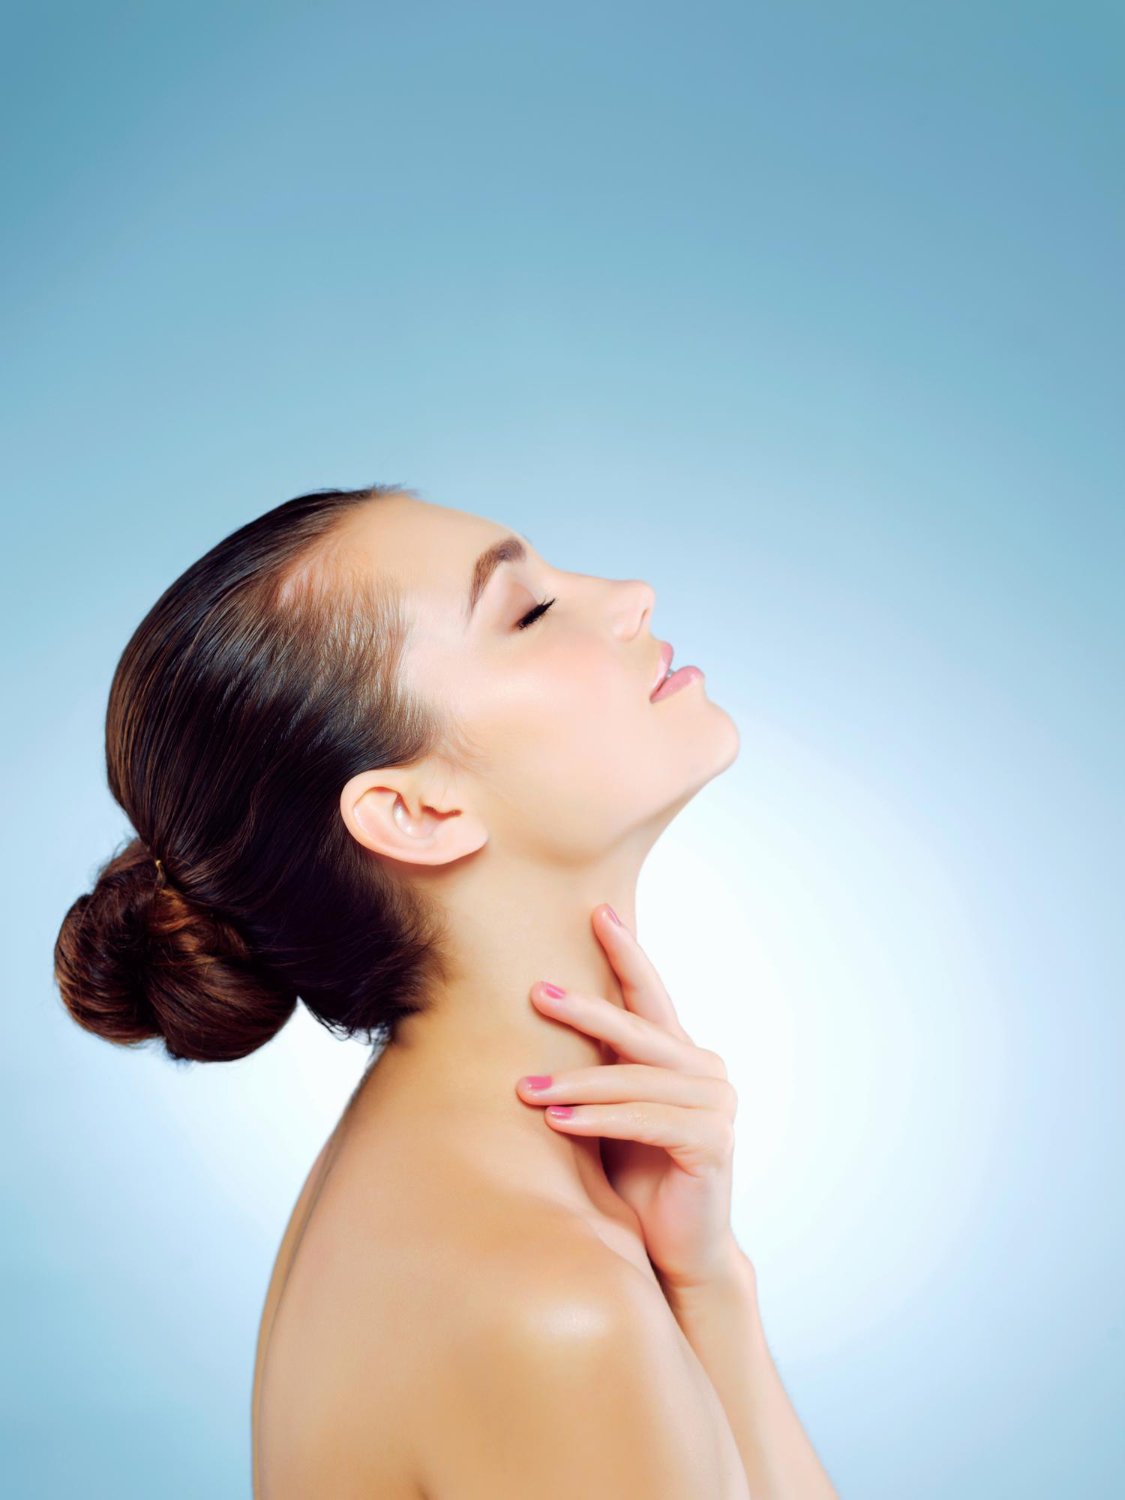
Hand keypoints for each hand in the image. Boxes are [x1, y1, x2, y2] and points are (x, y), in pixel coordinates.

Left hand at [516, 904, 746, 1294]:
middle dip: (586, 1010)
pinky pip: (647, 1120)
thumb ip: (597, 1070)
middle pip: (640, 1030)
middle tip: (537, 993)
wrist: (676, 1251)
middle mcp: (705, 1071)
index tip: (598, 912)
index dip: (626, 953)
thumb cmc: (636, 1177)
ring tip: (526, 1090)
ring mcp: (716, 1105)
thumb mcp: (609, 1112)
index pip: (650, 996)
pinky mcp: (713, 1142)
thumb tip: (535, 1018)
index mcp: (681, 1055)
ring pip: (636, 1079)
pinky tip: (559, 1122)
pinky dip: (601, 1119)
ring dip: (577, 1084)